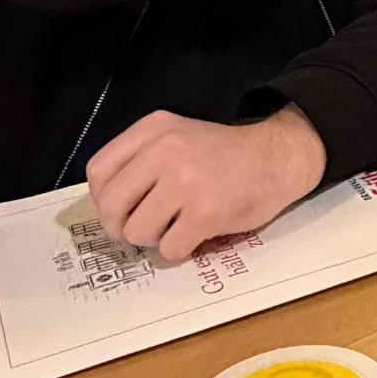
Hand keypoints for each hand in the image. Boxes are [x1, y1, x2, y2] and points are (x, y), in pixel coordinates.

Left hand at [85, 105, 325, 261]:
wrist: (278, 156)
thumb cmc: (223, 155)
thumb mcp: (177, 136)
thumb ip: (140, 161)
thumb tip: (109, 209)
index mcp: (153, 128)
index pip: (98, 172)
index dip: (105, 199)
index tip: (125, 207)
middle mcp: (165, 150)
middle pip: (111, 206)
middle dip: (124, 226)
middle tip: (147, 226)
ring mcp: (185, 181)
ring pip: (137, 232)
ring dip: (155, 238)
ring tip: (179, 223)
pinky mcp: (205, 211)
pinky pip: (169, 248)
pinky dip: (181, 248)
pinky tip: (198, 231)